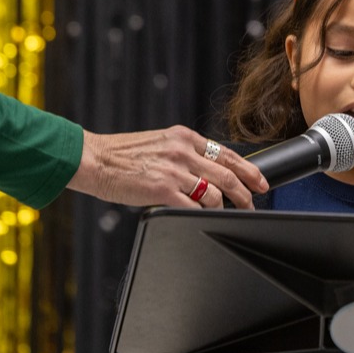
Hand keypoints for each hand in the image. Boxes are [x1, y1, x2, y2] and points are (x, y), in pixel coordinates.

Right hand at [67, 126, 267, 208]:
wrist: (93, 159)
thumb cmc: (121, 155)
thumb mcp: (159, 142)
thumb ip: (184, 153)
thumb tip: (208, 170)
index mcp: (184, 137)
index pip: (227, 153)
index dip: (249, 169)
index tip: (260, 181)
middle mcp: (182, 151)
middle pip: (228, 174)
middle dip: (246, 192)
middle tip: (253, 202)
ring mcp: (174, 170)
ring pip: (214, 192)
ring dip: (223, 206)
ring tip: (225, 212)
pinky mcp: (162, 189)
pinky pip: (193, 205)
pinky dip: (201, 212)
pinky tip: (201, 215)